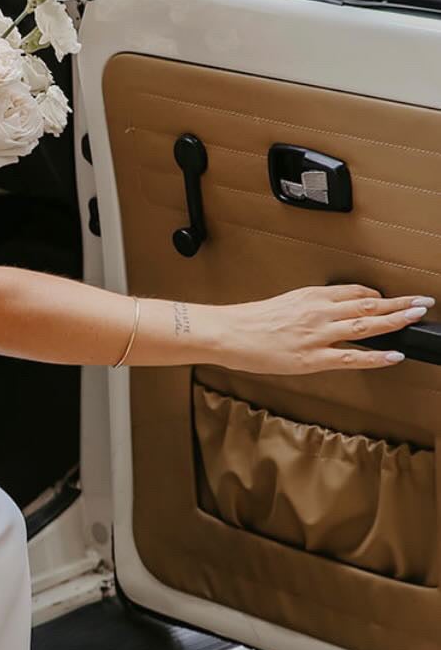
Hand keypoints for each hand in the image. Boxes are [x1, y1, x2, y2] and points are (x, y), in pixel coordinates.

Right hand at [204, 284, 432, 374]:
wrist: (228, 333)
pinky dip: (376, 357)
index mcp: (312, 296)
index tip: (394, 299)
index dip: (379, 296)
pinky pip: (352, 357)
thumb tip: (330, 311)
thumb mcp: (284, 303)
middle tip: (422, 302)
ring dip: (396, 321)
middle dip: (399, 304)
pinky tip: (393, 356)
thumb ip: (311, 306)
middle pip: (368, 305)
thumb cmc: (250, 321)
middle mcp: (319, 312)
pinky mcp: (313, 358)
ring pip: (366, 327)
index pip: (355, 292)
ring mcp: (318, 335)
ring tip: (416, 317)